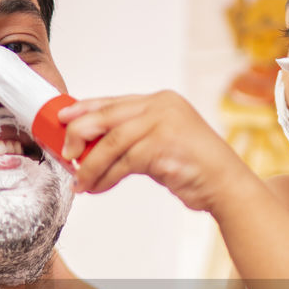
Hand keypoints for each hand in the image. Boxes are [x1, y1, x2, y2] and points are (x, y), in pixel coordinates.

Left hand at [58, 92, 251, 212]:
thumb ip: (134, 138)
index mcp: (161, 100)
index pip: (113, 102)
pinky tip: (98, 187)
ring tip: (81, 182)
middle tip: (66, 155)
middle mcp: (161, 106)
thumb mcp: (161, 143)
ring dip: (91, 165)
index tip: (63, 120)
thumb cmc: (194, 167)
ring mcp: (163, 123)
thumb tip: (93, 147)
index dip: (84, 109)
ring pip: (111, 142)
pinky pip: (123, 162)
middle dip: (79, 135)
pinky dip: (106, 177)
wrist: (226, 184)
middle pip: (106, 116)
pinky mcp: (163, 145)